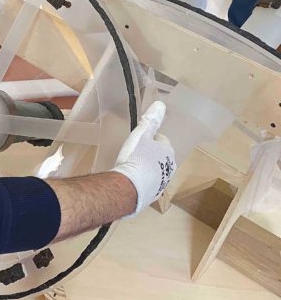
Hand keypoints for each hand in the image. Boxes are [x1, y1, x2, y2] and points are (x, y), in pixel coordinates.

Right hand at [111, 101, 175, 215]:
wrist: (129, 187)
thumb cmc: (136, 157)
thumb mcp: (141, 135)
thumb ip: (151, 120)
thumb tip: (160, 105)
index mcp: (168, 151)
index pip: (162, 140)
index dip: (151, 139)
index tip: (140, 140)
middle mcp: (170, 168)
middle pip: (161, 157)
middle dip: (151, 155)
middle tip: (135, 153)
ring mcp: (162, 183)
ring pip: (156, 171)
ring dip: (147, 169)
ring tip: (132, 167)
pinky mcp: (153, 195)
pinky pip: (148, 184)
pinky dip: (142, 182)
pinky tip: (131, 181)